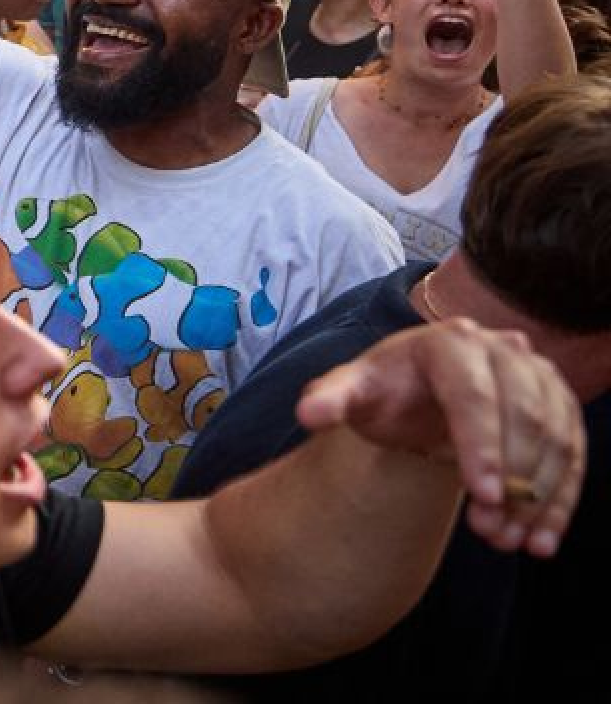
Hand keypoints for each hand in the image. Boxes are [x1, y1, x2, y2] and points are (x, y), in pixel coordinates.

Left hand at [298, 316, 582, 555]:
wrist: (419, 395)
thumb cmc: (384, 392)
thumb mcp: (352, 391)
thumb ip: (331, 400)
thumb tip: (310, 414)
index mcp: (448, 342)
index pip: (473, 396)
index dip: (482, 446)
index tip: (483, 496)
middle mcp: (501, 349)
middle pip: (523, 416)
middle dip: (514, 480)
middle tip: (491, 533)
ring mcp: (538, 374)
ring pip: (557, 436)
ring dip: (541, 497)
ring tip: (510, 543)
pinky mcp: (560, 403)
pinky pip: (575, 452)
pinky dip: (563, 499)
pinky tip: (542, 540)